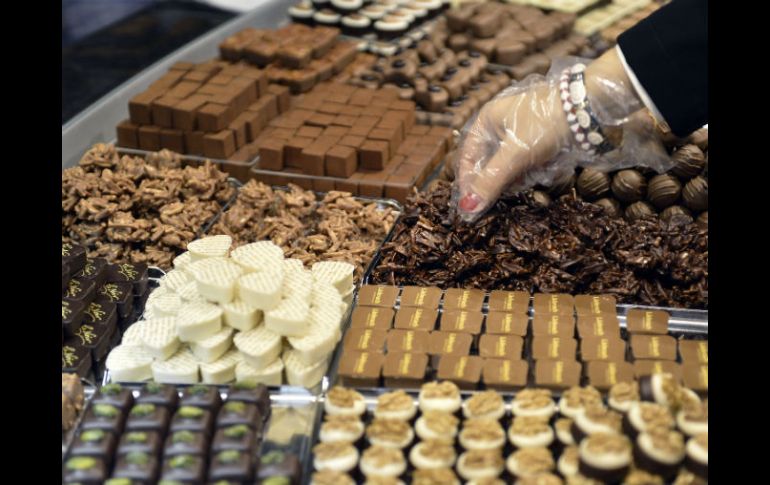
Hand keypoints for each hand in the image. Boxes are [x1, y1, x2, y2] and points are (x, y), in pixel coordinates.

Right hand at [452, 49, 652, 221]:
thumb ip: (491, 182)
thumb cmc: (546, 123)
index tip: (471, 207)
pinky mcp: (538, 145)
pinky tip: (549, 166)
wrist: (590, 109)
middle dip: (501, 180)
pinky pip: (528, 167)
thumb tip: (466, 209)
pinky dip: (536, 172)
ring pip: (509, 170)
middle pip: (489, 167)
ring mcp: (520, 136)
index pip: (466, 158)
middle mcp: (499, 127)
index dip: (468, 183)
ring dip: (522, 177)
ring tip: (539, 169)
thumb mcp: (516, 154)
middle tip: (512, 189)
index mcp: (486, 121)